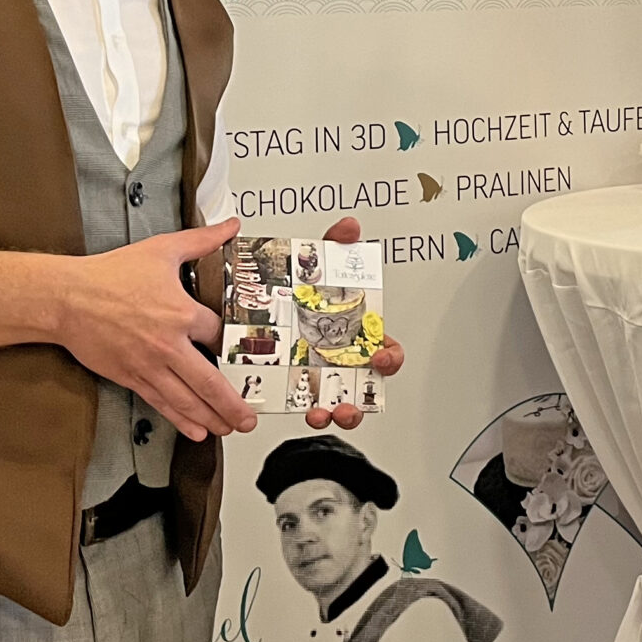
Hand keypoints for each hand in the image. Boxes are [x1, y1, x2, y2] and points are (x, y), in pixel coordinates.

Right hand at [65, 215, 253, 441]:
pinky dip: (181, 419)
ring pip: (187, 399)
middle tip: (251, 417)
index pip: (220, 335)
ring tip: (231, 427)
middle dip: (234, 403)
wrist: (67, 298)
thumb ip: (201, 240)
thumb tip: (229, 226)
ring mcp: (149, 366)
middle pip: (210, 381)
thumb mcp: (162, 250)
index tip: (248, 355)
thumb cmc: (110, 275)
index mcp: (181, 313)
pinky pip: (161, 403)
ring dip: (212, 417)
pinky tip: (196, 430)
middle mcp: (169, 345)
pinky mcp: (130, 377)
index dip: (235, 345)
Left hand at [307, 215, 402, 430]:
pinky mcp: (294, 386)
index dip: (390, 357)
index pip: (386, 350)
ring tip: (322, 412)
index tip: (380, 358)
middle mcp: (341, 357)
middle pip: (364, 388)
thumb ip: (334, 245)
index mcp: (356, 333)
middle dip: (359, 401)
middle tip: (347, 402)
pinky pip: (307, 405)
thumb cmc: (298, 291)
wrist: (251, 304)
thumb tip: (349, 228)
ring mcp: (319, 374)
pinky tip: (300, 408)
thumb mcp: (317, 265)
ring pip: (339, 404)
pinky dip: (308, 410)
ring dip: (335, 413)